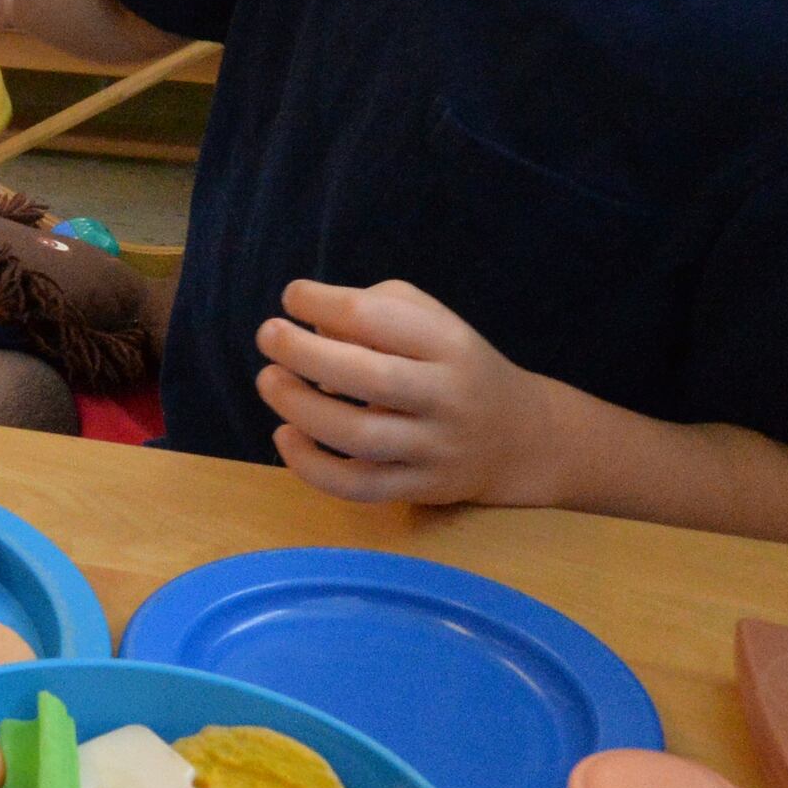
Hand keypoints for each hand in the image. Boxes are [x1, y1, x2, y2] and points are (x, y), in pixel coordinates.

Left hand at [254, 278, 564, 508]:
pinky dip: (310, 466)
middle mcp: (445, 396)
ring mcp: (433, 449)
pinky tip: (286, 436)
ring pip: (359, 436)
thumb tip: (312, 329)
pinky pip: (357, 487)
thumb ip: (374, 310)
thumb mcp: (430, 320)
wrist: (519, 437)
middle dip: (303, 353)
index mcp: (449, 344)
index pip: (377, 318)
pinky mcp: (417, 489)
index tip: (293, 298)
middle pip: (369, 377)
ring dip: (300, 407)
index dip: (322, 303)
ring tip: (269, 380)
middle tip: (268, 335)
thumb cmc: (454, 365)